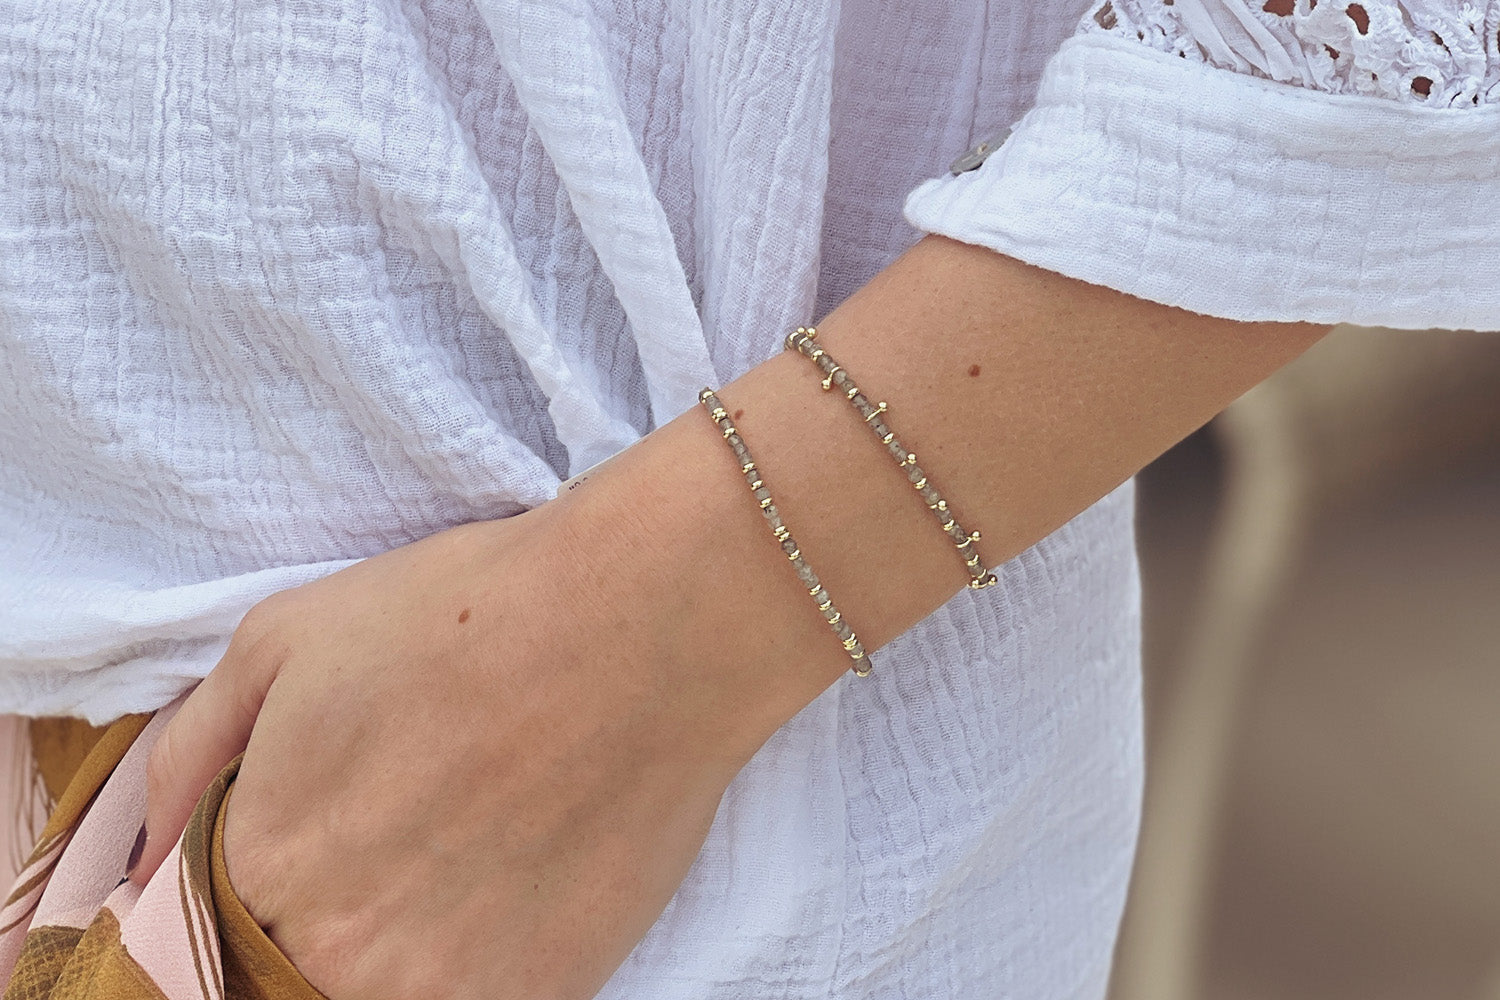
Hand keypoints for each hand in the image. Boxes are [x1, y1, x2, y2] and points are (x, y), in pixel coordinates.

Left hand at [129, 495, 774, 998]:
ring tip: (465, 844)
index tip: (315, 842)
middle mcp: (336, 951)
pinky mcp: (539, 997)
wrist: (643, 626)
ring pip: (381, 988)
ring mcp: (442, 990)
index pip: (202, 933)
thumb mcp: (286, 638)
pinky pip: (474, 998)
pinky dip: (480, 956)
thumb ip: (189, 754)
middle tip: (401, 832)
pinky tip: (518, 871)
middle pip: (291, 970)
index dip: (256, 883)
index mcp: (259, 863)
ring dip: (402, 942)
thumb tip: (146, 844)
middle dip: (324, 914)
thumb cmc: (469, 613)